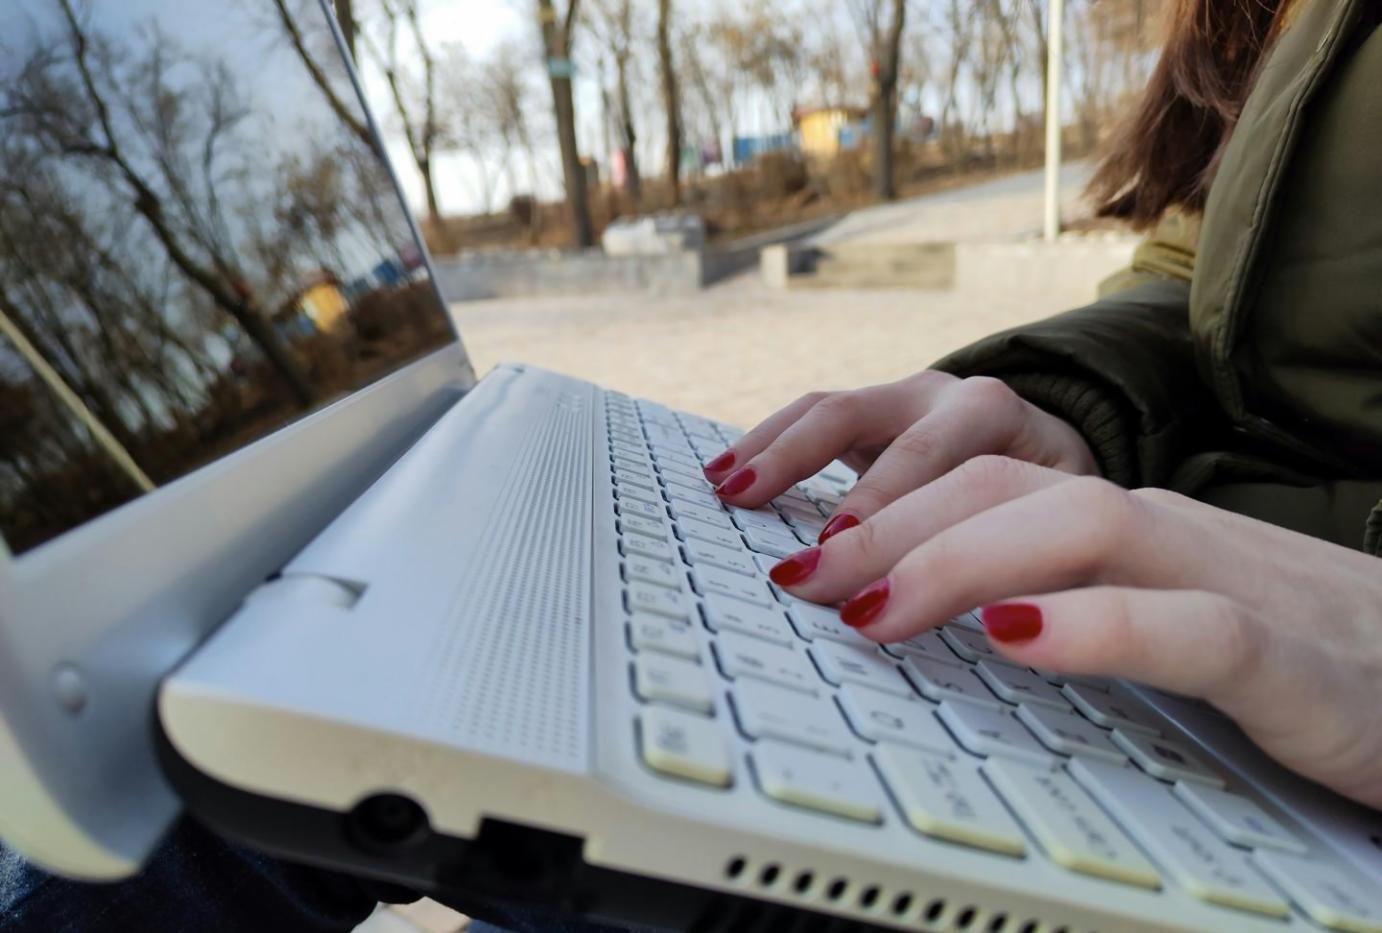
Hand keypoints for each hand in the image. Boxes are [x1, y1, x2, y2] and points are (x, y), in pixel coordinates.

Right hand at [704, 372, 1098, 539]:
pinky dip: (765, 445)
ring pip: (823, 409)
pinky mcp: (871, 417)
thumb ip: (1023, 550)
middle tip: (752, 509)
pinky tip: (725, 474)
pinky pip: (808, 420)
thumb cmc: (1060, 504)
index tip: (838, 546)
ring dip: (768, 448)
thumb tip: (993, 614)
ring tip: (721, 487)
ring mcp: (900, 399)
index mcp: (993, 414)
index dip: (882, 500)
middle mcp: (941, 394)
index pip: (929, 452)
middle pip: (857, 414)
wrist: (1060, 457)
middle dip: (801, 465)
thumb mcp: (1060, 524)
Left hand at [768, 456, 1381, 808]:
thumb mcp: (1147, 610)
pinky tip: (1017, 639)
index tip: (798, 554)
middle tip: (801, 581)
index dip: (882, 505)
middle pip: (1007, 487)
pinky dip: (1095, 626)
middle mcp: (1161, 529)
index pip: (983, 479)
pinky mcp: (1287, 656)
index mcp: (1119, 522)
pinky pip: (1186, 625)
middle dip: (890, 525)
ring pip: (1082, 526)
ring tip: (873, 608)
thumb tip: (936, 614)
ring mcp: (1224, 576)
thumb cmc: (1279, 647)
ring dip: (961, 560)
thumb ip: (1057, 596)